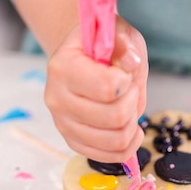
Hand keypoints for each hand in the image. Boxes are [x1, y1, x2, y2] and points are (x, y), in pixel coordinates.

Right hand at [45, 17, 147, 162]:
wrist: (82, 59)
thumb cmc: (101, 47)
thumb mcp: (117, 33)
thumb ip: (125, 45)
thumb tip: (130, 63)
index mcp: (63, 67)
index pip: (107, 87)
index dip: (126, 82)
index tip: (124, 72)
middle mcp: (57, 99)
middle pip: (115, 117)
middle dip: (133, 102)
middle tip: (130, 90)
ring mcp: (63, 124)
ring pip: (116, 140)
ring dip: (132, 124)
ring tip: (128, 107)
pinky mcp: (73, 141)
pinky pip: (110, 156)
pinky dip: (128, 145)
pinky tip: (130, 128)